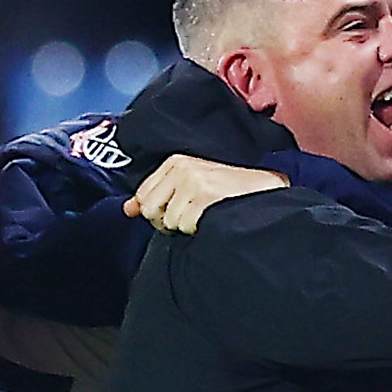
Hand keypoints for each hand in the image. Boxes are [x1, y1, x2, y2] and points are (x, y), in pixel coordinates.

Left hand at [127, 152, 286, 232]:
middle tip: (188, 217)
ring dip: (186, 226)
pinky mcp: (206, 195)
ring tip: (204, 216)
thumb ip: (155, 195)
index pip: (143, 196)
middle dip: (166, 221)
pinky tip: (212, 218)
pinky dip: (197, 229)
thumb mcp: (188, 186)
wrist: (264, 189)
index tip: (174, 211)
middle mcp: (182, 167)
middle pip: (150, 209)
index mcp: (175, 162)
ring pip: (169, 220)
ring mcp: (194, 180)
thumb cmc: (226, 191)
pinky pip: (186, 225)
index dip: (156, 212)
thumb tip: (127, 209)